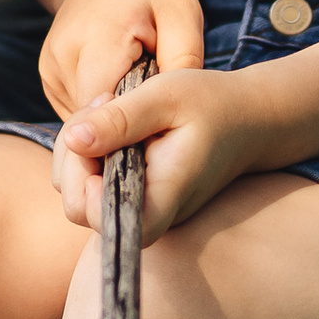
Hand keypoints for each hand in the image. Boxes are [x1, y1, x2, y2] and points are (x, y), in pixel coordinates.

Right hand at [37, 0, 204, 122]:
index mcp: (99, 38)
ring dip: (111, 119)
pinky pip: (75, 110)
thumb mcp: (183, 13)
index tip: (161, 134)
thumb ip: (184, 60)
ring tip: (139, 100)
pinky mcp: (48, 76)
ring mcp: (50, 66)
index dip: (134, 129)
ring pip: (83, 118)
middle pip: (92, 118)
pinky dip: (99, 111)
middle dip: (124, 129)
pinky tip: (120, 93)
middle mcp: (63, 54)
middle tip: (156, 124)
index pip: (107, 108)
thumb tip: (178, 112)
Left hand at [52, 63, 256, 243]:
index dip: (85, 188)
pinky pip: (91, 185)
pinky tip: (111, 122)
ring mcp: (141, 208)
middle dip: (73, 159)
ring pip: (79, 195)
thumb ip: (120, 119)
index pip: (108, 222)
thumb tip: (73, 140)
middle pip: (81, 211)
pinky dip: (88, 153)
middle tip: (100, 108)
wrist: (246, 117)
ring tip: (108, 108)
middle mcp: (152, 213)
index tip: (95, 141)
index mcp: (165, 196)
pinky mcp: (133, 197)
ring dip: (77, 151)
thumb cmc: (211, 103)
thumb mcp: (166, 95)